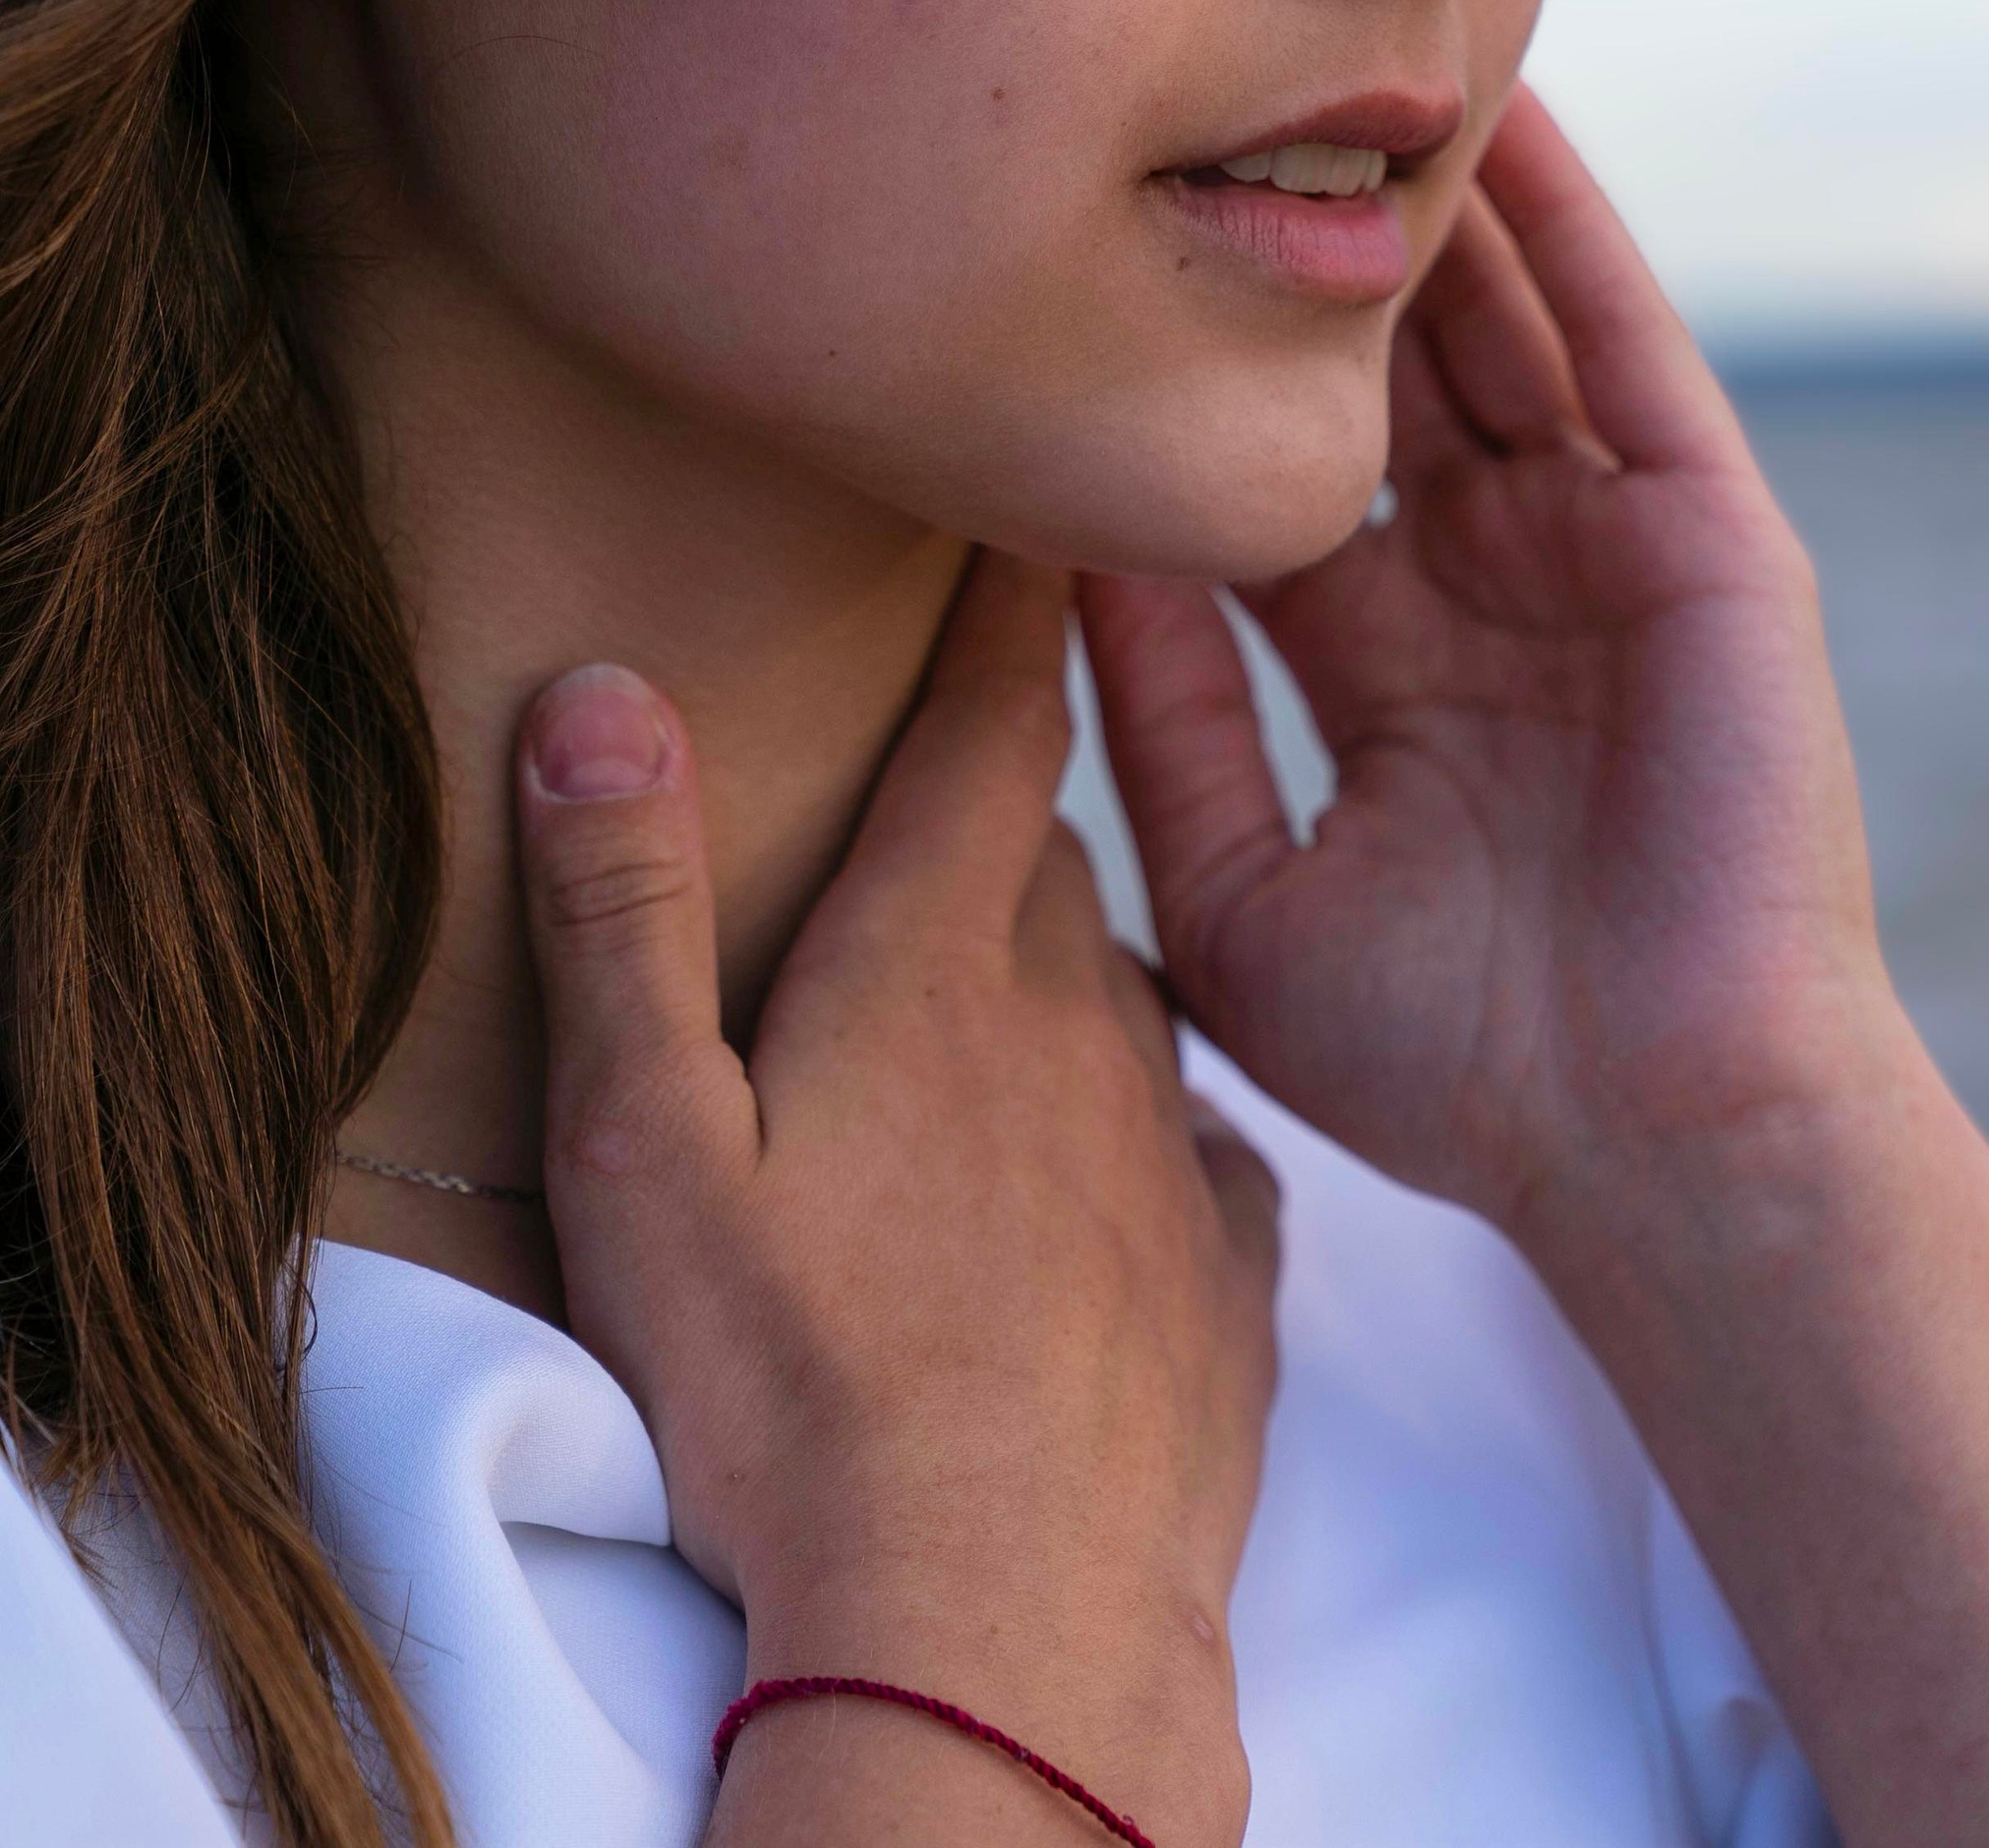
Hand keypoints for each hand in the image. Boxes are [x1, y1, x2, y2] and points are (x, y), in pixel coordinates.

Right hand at [514, 551, 1275, 1844]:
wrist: (1003, 1632)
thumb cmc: (790, 1390)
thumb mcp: (647, 1148)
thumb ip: (622, 913)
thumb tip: (600, 695)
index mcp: (935, 966)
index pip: (992, 726)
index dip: (1014, 606)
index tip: (1042, 514)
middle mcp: (1079, 1020)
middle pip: (1044, 860)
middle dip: (996, 815)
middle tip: (944, 799)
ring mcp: (1168, 1147)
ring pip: (1121, 999)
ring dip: (1061, 983)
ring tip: (993, 1016)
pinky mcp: (1231, 1276)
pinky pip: (1195, 1156)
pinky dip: (1141, 1144)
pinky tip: (1101, 1193)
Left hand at [1079, 83, 1905, 1251]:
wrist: (1659, 1137)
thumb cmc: (1457, 1064)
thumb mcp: (1242, 888)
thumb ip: (1154, 728)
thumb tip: (1051, 561)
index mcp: (1390, 670)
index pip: (1274, 478)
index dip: (1191, 379)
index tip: (1079, 260)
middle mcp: (1493, 587)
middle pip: (1383, 376)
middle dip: (1310, 248)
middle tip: (1204, 91)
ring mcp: (1605, 550)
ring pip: (1500, 329)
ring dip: (1433, 198)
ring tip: (1346, 47)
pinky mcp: (1707, 534)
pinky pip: (1627, 346)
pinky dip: (1574, 227)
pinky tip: (1510, 113)